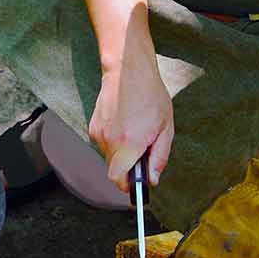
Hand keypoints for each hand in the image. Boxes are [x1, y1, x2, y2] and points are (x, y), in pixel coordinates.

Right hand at [88, 45, 173, 192]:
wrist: (128, 71)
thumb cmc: (150, 96)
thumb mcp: (165, 128)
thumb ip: (159, 157)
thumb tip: (152, 179)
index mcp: (130, 142)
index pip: (119, 179)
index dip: (127, 186)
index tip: (136, 186)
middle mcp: (111, 140)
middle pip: (114, 171)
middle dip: (127, 168)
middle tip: (142, 152)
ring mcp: (99, 133)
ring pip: (109, 157)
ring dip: (121, 153)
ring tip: (134, 132)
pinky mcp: (93, 126)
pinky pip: (103, 144)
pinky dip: (113, 141)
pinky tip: (124, 124)